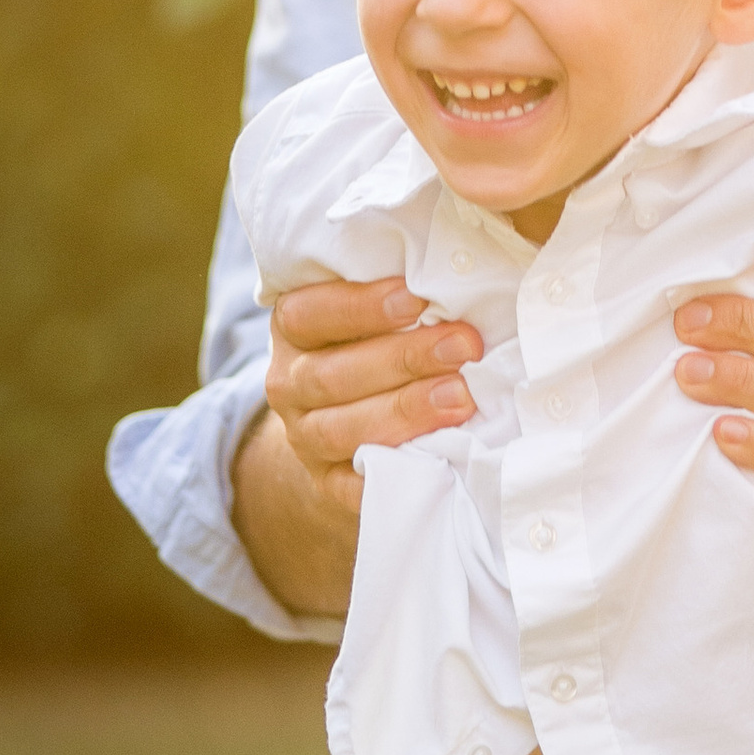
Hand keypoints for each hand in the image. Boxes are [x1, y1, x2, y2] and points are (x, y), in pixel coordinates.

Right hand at [264, 275, 482, 519]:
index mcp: (294, 330)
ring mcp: (303, 438)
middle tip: (464, 346)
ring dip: (404, 412)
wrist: (349, 419)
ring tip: (461, 398)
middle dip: (403, 359)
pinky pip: (352, 486)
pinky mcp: (327, 482)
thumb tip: (456, 268)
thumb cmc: (378, 341)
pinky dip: (391, 472)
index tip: (416, 298)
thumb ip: (399, 294)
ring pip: (338, 429)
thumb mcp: (374, 310)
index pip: (308, 314)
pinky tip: (436, 457)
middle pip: (331, 375)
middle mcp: (289, 384)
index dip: (360, 307)